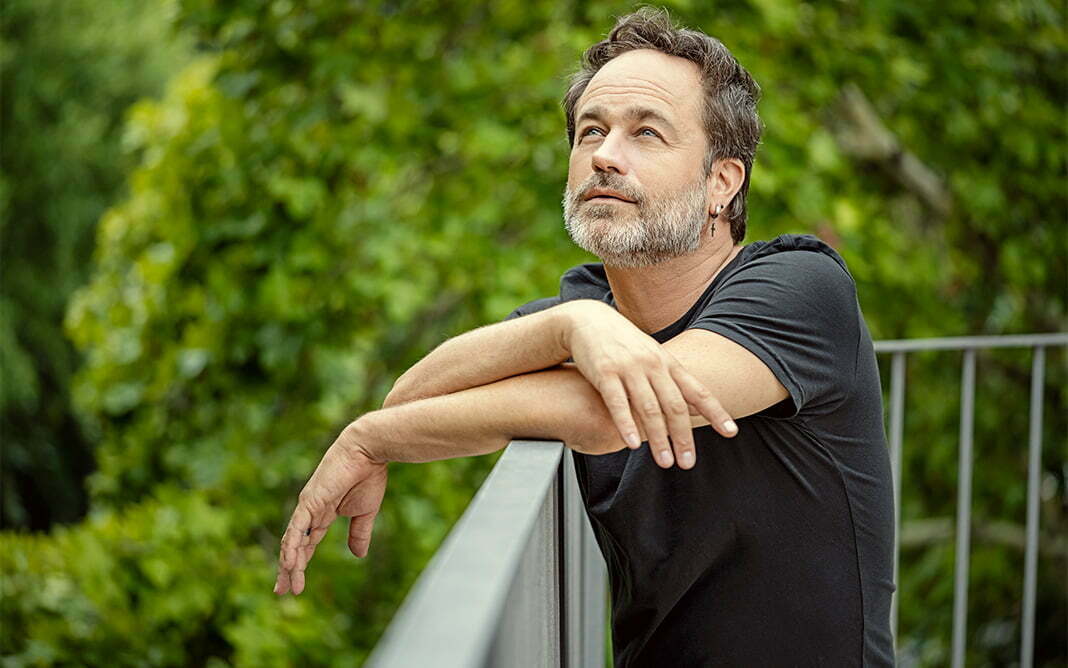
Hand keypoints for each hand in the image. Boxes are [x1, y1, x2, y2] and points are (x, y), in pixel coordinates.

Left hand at [273, 421, 387, 595]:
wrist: (368, 451)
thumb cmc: (368, 476)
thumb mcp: (365, 513)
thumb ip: (359, 534)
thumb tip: (358, 556)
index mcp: (323, 514)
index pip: (306, 544)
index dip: (300, 564)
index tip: (295, 584)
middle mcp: (310, 512)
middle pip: (295, 546)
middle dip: (288, 569)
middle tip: (281, 591)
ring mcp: (307, 507)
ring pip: (292, 541)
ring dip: (289, 564)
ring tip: (286, 585)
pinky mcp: (309, 501)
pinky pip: (297, 529)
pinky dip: (291, 546)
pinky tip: (288, 563)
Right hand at [560, 300, 737, 469]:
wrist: (589, 320)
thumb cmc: (624, 343)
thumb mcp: (654, 357)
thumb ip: (674, 382)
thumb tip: (696, 410)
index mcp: (668, 364)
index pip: (698, 391)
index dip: (716, 412)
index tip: (731, 432)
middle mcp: (653, 365)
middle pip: (675, 406)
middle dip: (683, 437)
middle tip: (688, 463)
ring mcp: (629, 368)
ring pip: (649, 408)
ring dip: (659, 438)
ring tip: (665, 462)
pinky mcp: (605, 372)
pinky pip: (617, 403)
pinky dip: (627, 424)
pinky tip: (632, 444)